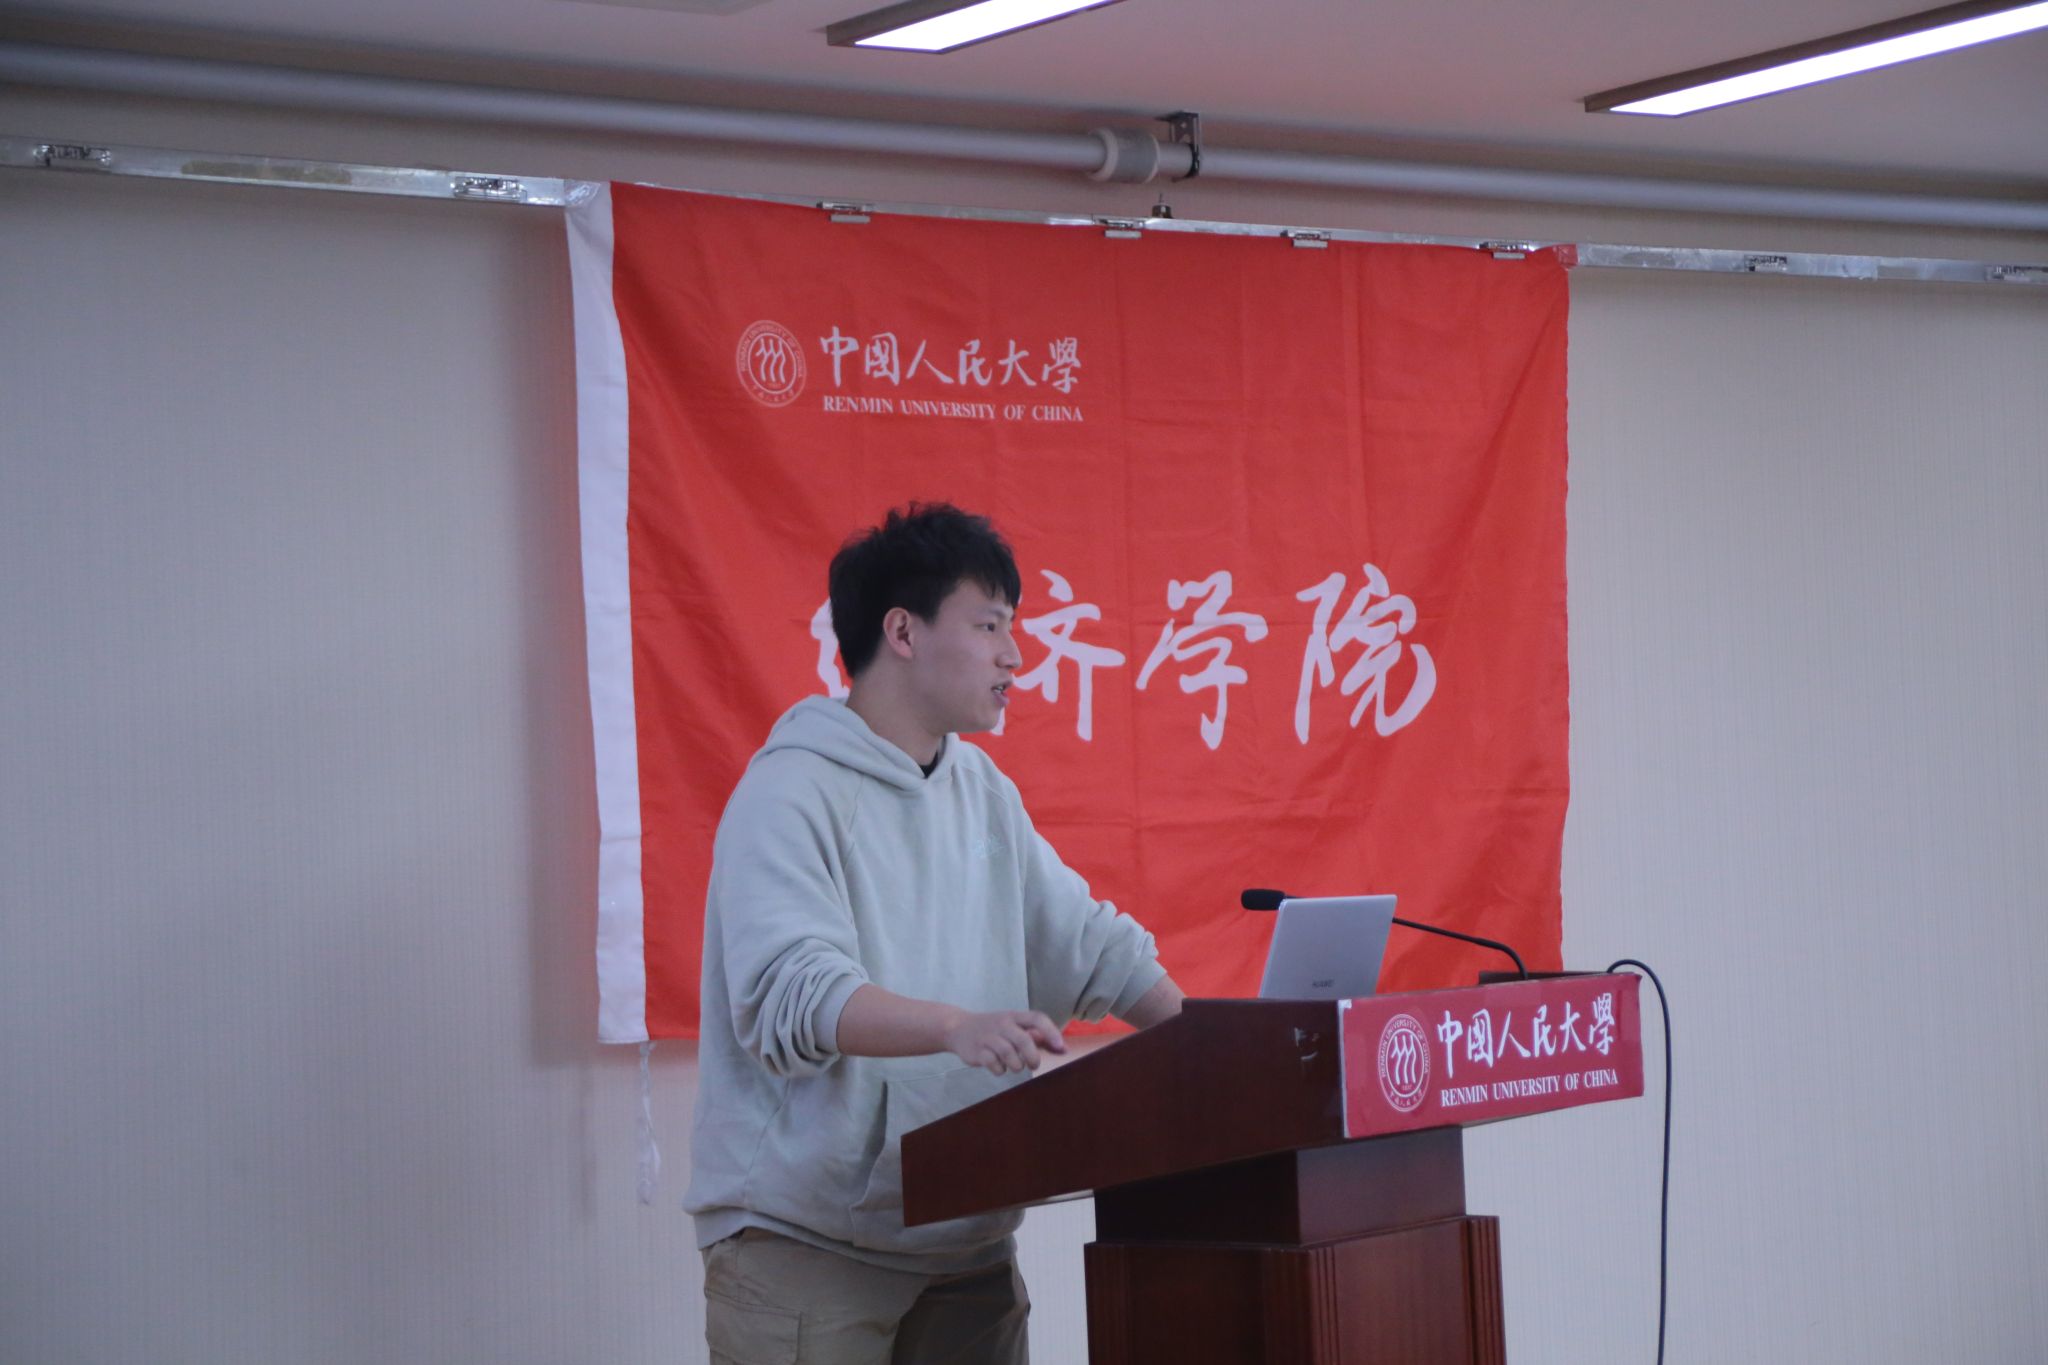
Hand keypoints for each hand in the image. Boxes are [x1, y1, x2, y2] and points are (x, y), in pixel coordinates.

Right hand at [943, 1009, 1067, 1075]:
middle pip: (1024, 1040)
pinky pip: (993, 1064)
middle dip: (1033, 1056)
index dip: (1051, 1032)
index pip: (1036, 1018)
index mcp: (1014, 1016)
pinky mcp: (977, 1050)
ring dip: (1016, 1065)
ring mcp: (988, 1037)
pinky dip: (1000, 1070)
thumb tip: (1062, 1049)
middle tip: (1034, 1065)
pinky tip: (999, 1067)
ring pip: (1009, 1054)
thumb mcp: (1012, 1026)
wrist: (958, 1028)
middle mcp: (1002, 1024)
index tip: (1060, 1047)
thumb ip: (1035, 1036)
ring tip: (1015, 1066)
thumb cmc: (993, 1029)